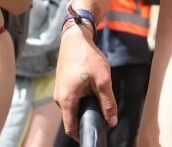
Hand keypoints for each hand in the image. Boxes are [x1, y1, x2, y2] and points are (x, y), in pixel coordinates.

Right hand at [54, 24, 117, 139]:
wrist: (75, 37)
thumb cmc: (87, 56)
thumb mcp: (102, 80)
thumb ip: (108, 103)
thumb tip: (112, 122)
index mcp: (66, 100)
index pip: (71, 128)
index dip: (83, 134)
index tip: (96, 133)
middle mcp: (59, 97)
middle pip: (73, 117)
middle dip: (87, 116)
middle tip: (102, 110)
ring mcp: (59, 90)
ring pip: (73, 106)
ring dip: (85, 104)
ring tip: (97, 92)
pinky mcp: (62, 82)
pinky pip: (72, 97)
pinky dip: (82, 96)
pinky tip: (91, 85)